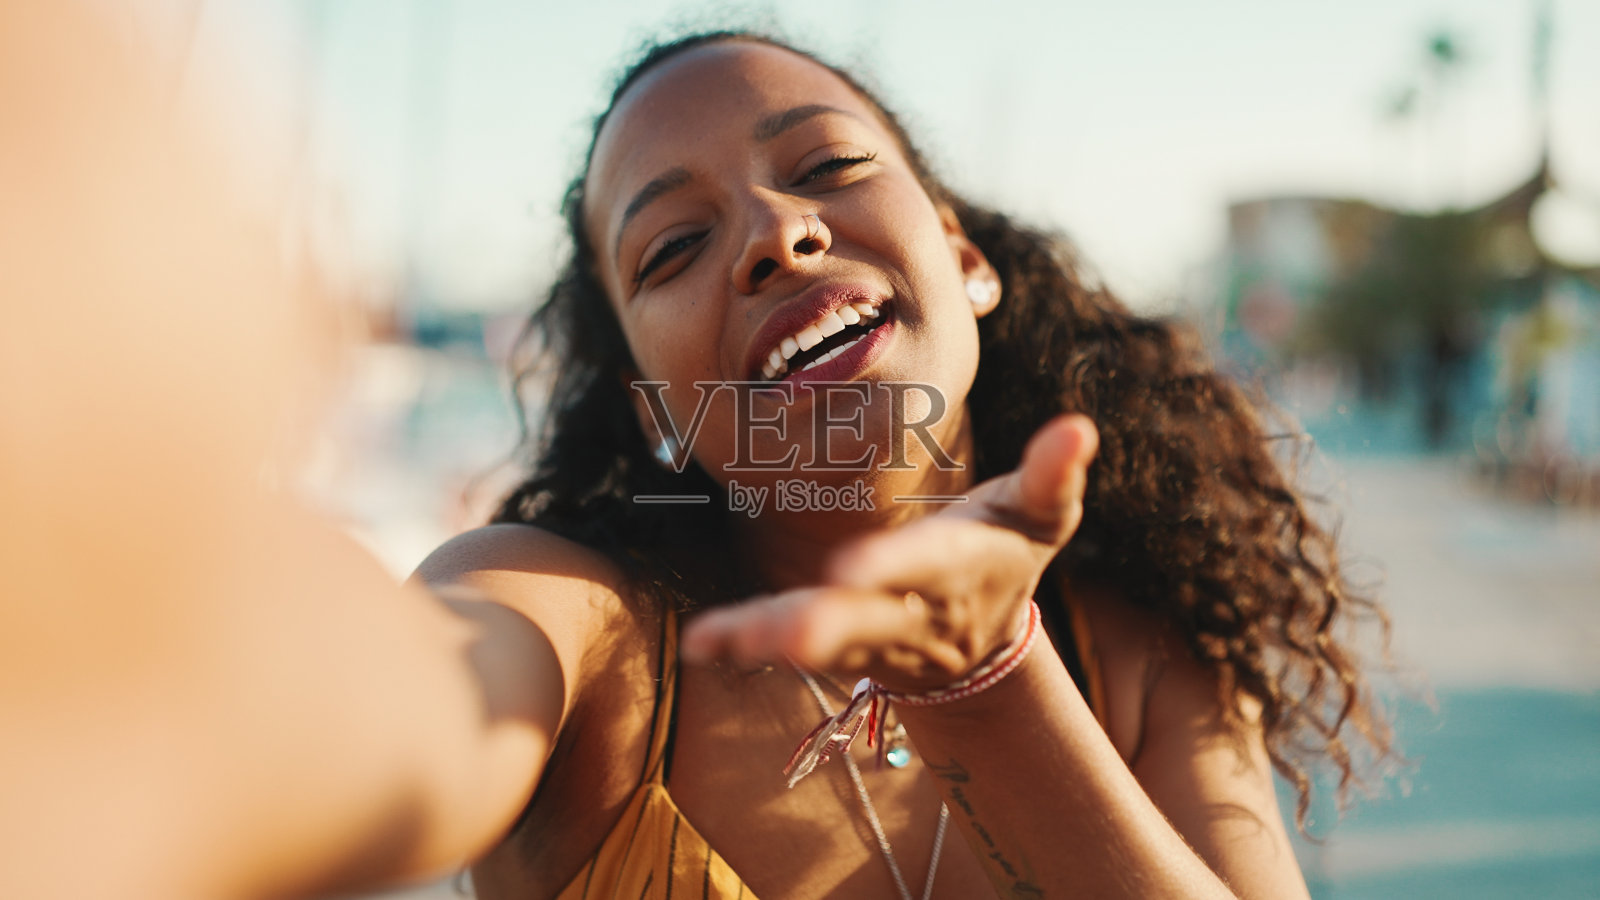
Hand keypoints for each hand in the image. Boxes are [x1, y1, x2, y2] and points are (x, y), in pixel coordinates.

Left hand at [680, 414, 1098, 691]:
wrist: (983, 647)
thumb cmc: (1005, 553)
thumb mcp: (1040, 516)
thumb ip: (1054, 474)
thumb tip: (1080, 427)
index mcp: (958, 571)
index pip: (926, 566)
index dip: (893, 566)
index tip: (852, 568)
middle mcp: (910, 614)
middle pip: (867, 623)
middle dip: (826, 627)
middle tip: (787, 635)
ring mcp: (870, 639)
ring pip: (817, 641)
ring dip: (770, 639)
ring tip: (722, 639)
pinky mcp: (835, 647)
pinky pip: (784, 644)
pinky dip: (742, 643)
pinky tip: (700, 641)